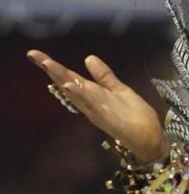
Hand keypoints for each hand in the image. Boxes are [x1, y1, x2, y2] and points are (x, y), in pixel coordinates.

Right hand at [29, 51, 167, 164]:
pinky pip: (91, 106)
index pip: (69, 77)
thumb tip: (88, 58)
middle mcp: (90, 103)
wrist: (150, 139)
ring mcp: (97, 111)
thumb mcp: (119, 90)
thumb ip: (104, 76)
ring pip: (76, 93)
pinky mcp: (108, 119)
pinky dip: (80, 96)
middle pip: (67, 84)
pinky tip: (69, 86)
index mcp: (93, 95)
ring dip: (62, 79)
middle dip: (51, 69)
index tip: (35, 54)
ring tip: (47, 64)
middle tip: (33, 55)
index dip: (53, 66)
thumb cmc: (136, 116)